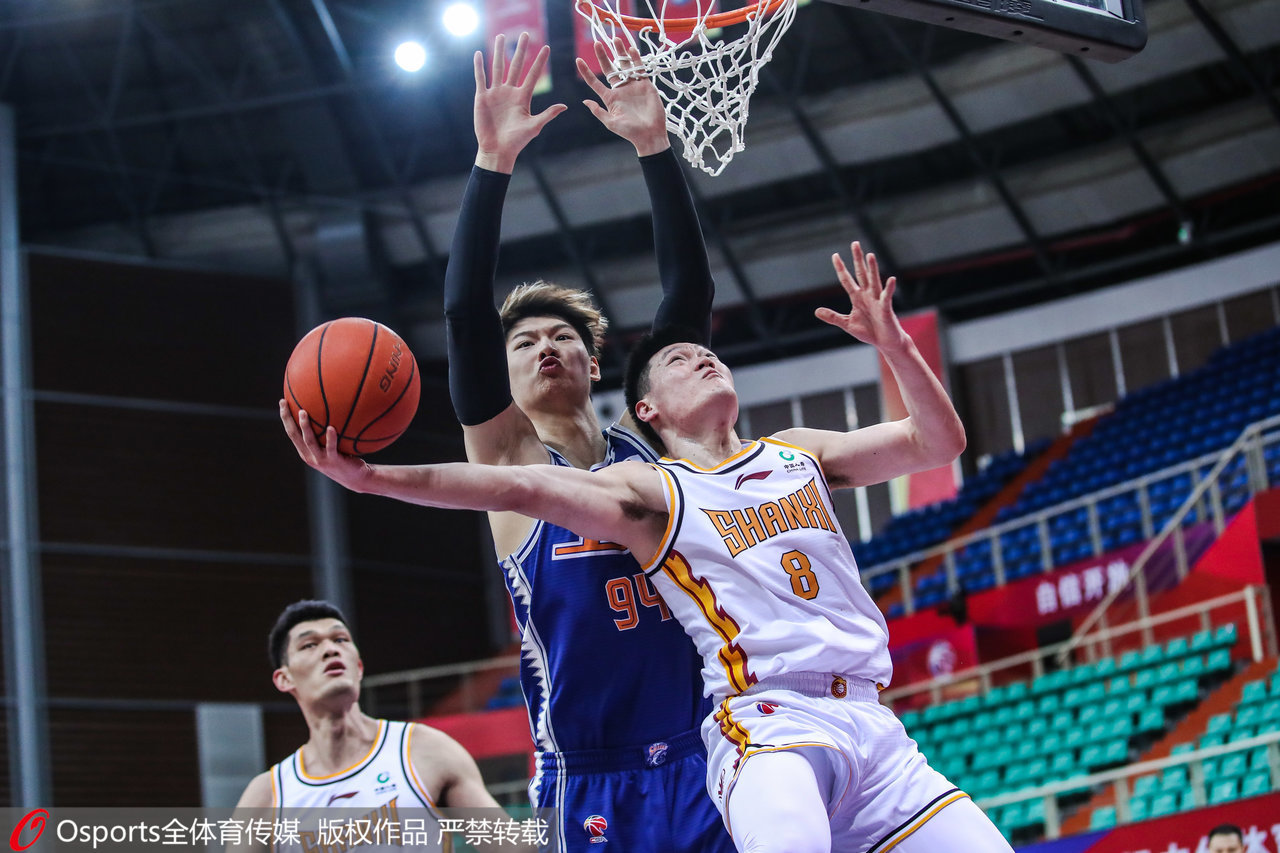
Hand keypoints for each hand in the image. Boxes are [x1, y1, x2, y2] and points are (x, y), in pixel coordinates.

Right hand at [279, 400, 372, 492]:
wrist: (355, 478)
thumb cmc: (343, 457)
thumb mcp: (330, 446)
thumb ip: (324, 433)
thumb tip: (327, 407)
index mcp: (305, 451)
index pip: (291, 432)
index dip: (285, 417)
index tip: (282, 401)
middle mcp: (309, 455)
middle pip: (294, 435)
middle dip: (288, 419)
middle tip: (285, 403)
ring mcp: (321, 459)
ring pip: (310, 441)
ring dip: (305, 426)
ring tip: (303, 412)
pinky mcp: (333, 461)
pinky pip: (331, 447)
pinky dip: (330, 438)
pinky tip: (331, 427)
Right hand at [474, 33, 566, 172]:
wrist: (498, 150)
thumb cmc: (517, 141)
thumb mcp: (534, 126)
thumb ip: (548, 114)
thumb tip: (564, 106)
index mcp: (523, 97)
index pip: (533, 74)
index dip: (539, 61)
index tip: (546, 47)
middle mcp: (510, 92)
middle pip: (516, 66)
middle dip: (520, 50)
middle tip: (524, 34)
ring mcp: (495, 93)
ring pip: (497, 67)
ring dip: (498, 52)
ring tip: (501, 36)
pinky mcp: (482, 97)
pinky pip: (481, 78)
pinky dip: (479, 66)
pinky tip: (479, 54)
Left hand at [576, 37, 668, 156]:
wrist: (650, 134)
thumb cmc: (629, 132)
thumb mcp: (610, 123)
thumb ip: (598, 111)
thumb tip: (584, 101)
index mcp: (610, 98)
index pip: (595, 82)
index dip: (586, 72)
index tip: (578, 60)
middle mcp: (620, 90)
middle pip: (610, 69)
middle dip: (603, 56)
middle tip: (596, 43)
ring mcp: (633, 86)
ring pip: (625, 66)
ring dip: (620, 53)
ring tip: (615, 40)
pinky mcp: (646, 86)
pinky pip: (640, 69)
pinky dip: (636, 60)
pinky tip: (631, 50)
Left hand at [816, 242, 908, 352]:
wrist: (885, 342)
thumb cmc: (869, 331)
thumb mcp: (847, 324)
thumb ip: (833, 316)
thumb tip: (816, 311)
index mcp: (857, 298)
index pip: (847, 280)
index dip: (841, 268)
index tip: (835, 255)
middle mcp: (867, 295)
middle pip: (861, 274)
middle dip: (858, 259)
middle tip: (855, 243)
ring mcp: (877, 300)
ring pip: (874, 281)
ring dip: (872, 269)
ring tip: (870, 255)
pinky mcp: (886, 309)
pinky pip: (887, 297)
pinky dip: (889, 289)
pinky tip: (891, 279)